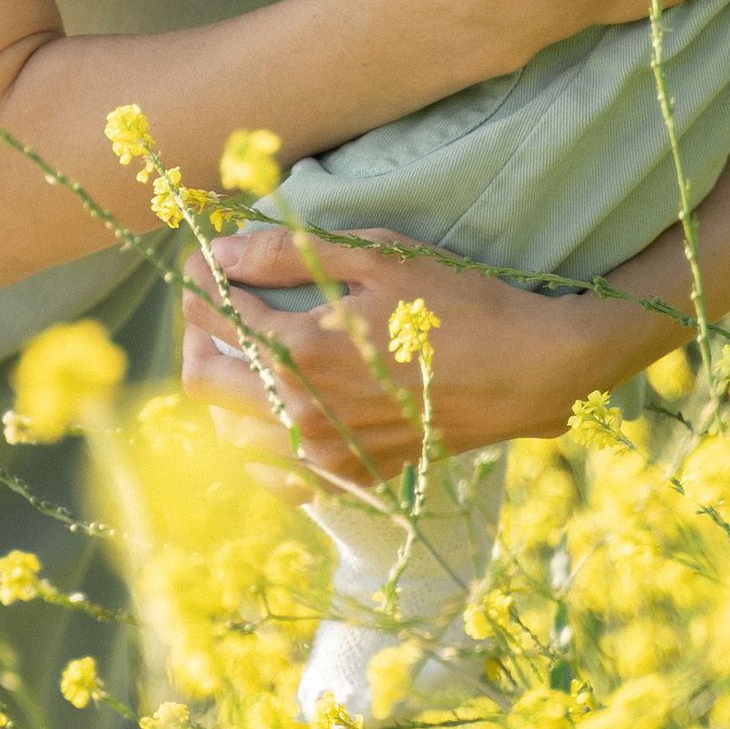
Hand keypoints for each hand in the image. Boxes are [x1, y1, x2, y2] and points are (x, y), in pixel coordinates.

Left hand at [182, 230, 639, 486]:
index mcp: (300, 352)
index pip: (210, 314)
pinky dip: (263, 438)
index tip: (211, 259)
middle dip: (200, 333)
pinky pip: (276, 471)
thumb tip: (220, 250)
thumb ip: (288, 253)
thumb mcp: (378, 257)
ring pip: (230, 430)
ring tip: (253, 350)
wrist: (529, 372)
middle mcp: (302, 413)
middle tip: (223, 302)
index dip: (201, 279)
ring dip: (229, 386)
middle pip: (202, 378)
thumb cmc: (458, 304)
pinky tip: (283, 407)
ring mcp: (327, 455)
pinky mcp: (352, 478)